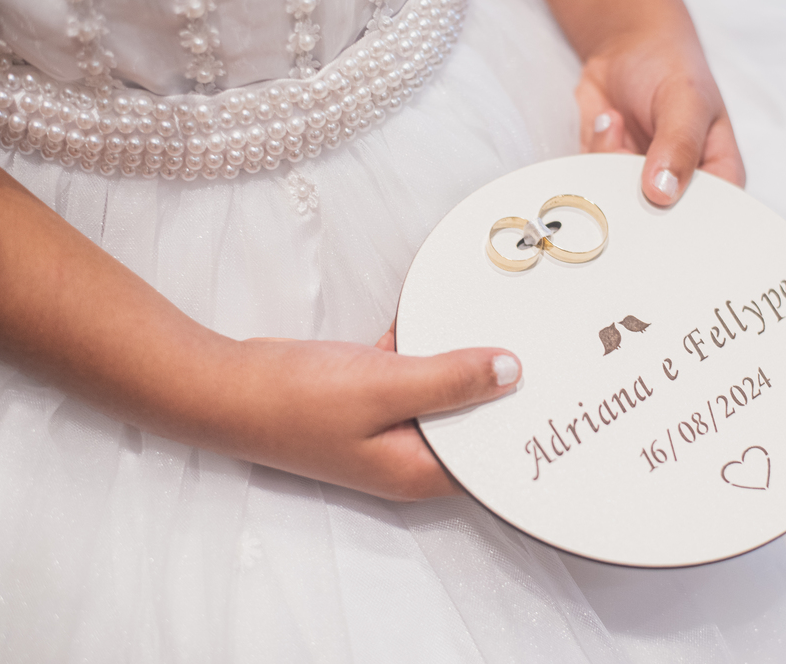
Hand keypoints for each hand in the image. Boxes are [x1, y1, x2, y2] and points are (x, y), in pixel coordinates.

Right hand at [230, 327, 519, 500]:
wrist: (224, 386)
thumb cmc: (297, 399)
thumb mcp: (385, 385)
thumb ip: (451, 380)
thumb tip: (513, 372)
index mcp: (417, 471)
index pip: (489, 463)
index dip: (523, 432)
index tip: (561, 397)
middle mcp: (407, 456)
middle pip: (470, 426)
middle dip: (500, 391)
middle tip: (546, 349)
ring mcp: (385, 428)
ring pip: (441, 395)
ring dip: (460, 362)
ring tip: (505, 324)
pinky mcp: (366, 400)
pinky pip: (410, 374)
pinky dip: (422, 348)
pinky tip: (437, 314)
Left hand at [576, 23, 744, 204]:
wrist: (627, 47)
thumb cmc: (671, 67)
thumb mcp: (685, 99)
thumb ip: (679, 145)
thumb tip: (663, 192)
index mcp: (718, 173)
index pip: (712, 217)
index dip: (688, 225)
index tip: (659, 206)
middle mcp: (681, 185)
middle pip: (660, 222)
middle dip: (636, 193)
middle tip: (627, 153)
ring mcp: (642, 182)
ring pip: (620, 203)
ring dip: (610, 160)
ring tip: (618, 119)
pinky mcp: (609, 174)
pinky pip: (594, 184)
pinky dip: (594, 151)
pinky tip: (608, 120)